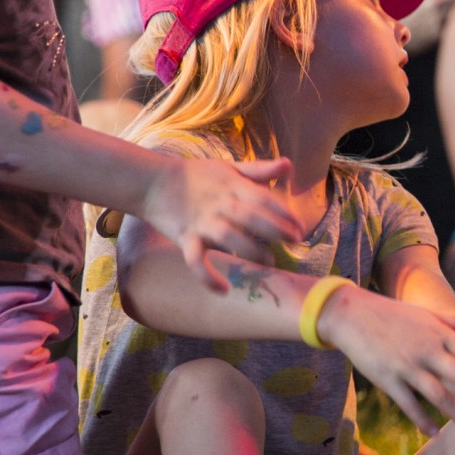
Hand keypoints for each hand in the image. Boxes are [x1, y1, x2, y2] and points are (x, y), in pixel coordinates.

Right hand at [141, 157, 303, 291]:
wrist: (154, 183)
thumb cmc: (198, 176)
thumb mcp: (229, 168)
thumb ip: (259, 170)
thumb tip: (288, 164)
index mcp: (233, 186)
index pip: (263, 198)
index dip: (284, 213)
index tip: (300, 227)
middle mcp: (219, 204)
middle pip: (251, 216)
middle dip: (275, 230)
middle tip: (295, 242)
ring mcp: (201, 222)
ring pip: (228, 237)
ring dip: (249, 251)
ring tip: (268, 263)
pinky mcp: (184, 238)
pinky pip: (194, 259)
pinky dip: (206, 275)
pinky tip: (223, 290)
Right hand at [320, 291, 454, 437]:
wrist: (353, 315)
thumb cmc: (394, 315)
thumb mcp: (428, 315)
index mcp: (439, 334)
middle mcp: (426, 350)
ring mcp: (407, 366)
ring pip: (438, 395)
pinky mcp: (387, 379)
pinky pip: (408, 404)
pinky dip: (421, 420)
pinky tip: (434, 434)